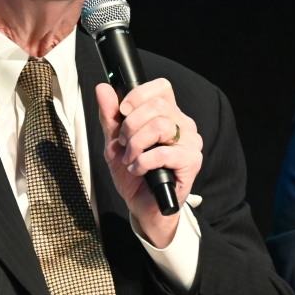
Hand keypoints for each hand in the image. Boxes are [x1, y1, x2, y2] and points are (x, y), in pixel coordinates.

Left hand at [95, 80, 202, 247]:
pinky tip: (138, 169)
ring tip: (130, 158)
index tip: (123, 112)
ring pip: (160, 126)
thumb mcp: (114, 142)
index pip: (161, 88)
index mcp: (168, 115)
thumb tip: (103, 89)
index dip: (138, 95)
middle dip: (131, 125)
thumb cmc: (134, 174)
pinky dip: (144, 161)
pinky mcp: (191, 162)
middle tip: (124, 143)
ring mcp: (190, 143)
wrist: (143, 206)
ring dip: (136, 144)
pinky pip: (164, 152)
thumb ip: (110, 116)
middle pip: (157, 105)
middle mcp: (183, 125)